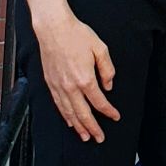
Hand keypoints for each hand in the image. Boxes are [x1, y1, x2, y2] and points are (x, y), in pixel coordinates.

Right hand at [36, 12, 119, 141]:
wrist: (53, 28)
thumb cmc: (77, 35)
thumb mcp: (100, 48)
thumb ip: (107, 69)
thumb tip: (108, 86)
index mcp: (85, 79)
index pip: (99, 102)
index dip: (109, 111)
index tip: (115, 116)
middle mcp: (71, 86)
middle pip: (83, 114)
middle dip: (93, 128)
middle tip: (100, 138)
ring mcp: (58, 86)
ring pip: (69, 113)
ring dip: (78, 126)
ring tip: (85, 136)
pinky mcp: (50, 83)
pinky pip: (58, 105)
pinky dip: (65, 116)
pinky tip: (70, 122)